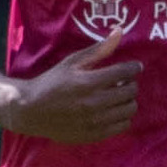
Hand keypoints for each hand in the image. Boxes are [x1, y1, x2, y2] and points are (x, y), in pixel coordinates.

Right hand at [0, 36, 140, 143]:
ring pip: (129, 110)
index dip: (134, 68)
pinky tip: (113, 110)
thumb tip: (120, 31)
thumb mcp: (72, 62)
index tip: (134, 66)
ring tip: (118, 96)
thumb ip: (98, 49)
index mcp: (89, 82)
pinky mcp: (94, 135)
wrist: (31, 110)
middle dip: (131, 83)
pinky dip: (122, 117)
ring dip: (128, 100)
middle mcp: (95, 103)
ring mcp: (96, 121)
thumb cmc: (51, 82)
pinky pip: (122, 126)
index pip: (125, 72)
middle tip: (123, 81)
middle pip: (130, 91)